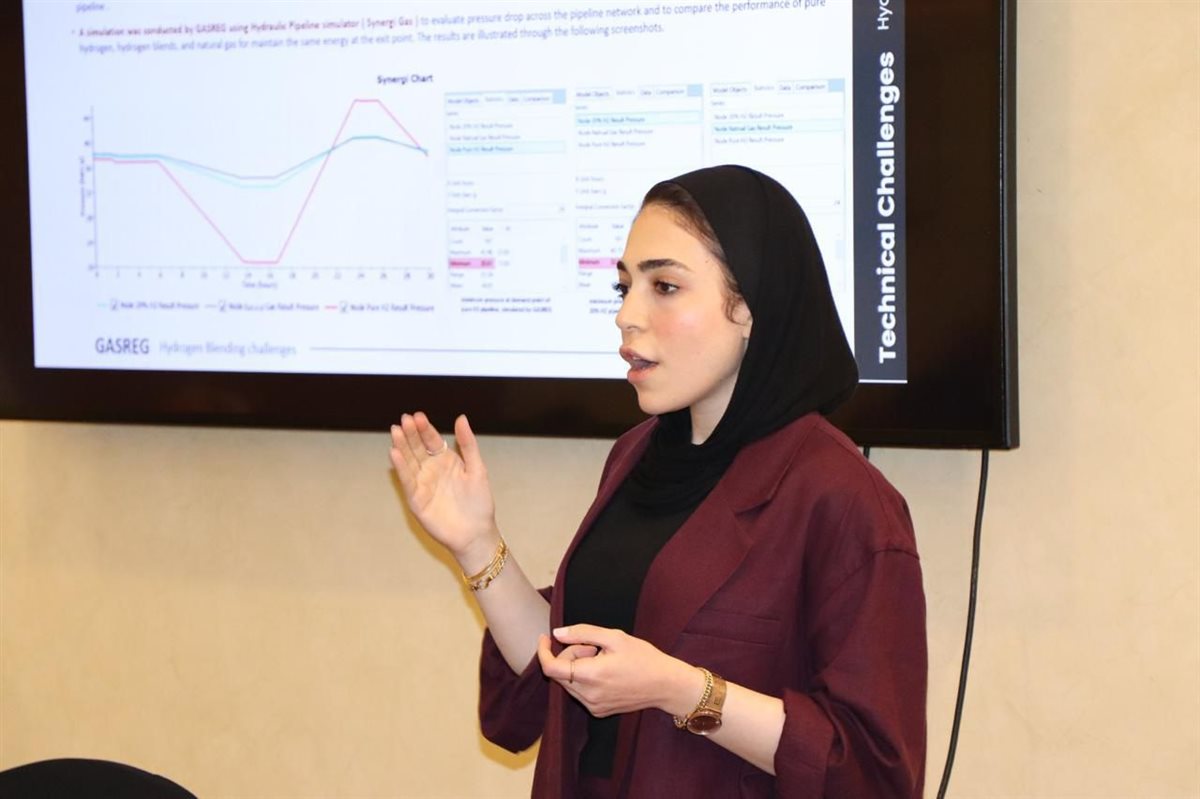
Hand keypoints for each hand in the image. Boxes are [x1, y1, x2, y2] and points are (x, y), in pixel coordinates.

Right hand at [390, 412, 498, 563]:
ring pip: (409, 461)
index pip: (432, 440)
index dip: (425, 428)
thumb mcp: (477, 469)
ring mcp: (422, 484)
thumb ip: (468, 444)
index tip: (418, 416)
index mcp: (446, 461)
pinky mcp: (416, 499)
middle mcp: (432, 470)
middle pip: (418, 448)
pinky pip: (407, 481)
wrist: (476, 533)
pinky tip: (394, 453)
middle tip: (404, 419)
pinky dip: (401, 468)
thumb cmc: (480, 502)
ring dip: (402, 446)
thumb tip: (461, 417)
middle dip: (411, 433)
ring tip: (396, 431)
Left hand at [537, 625, 701, 718]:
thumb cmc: (643, 657)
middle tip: (592, 645)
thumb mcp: (614, 637)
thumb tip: (557, 633)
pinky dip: (584, 679)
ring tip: (601, 658)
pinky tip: (605, 672)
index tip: (545, 637)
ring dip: (576, 667)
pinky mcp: (598, 712)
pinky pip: (580, 693)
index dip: (543, 651)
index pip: (551, 668)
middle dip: (569, 654)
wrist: (666, 685)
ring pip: (569, 683)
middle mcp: (588, 696)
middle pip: (560, 673)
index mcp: (591, 675)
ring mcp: (593, 706)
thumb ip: (582, 633)